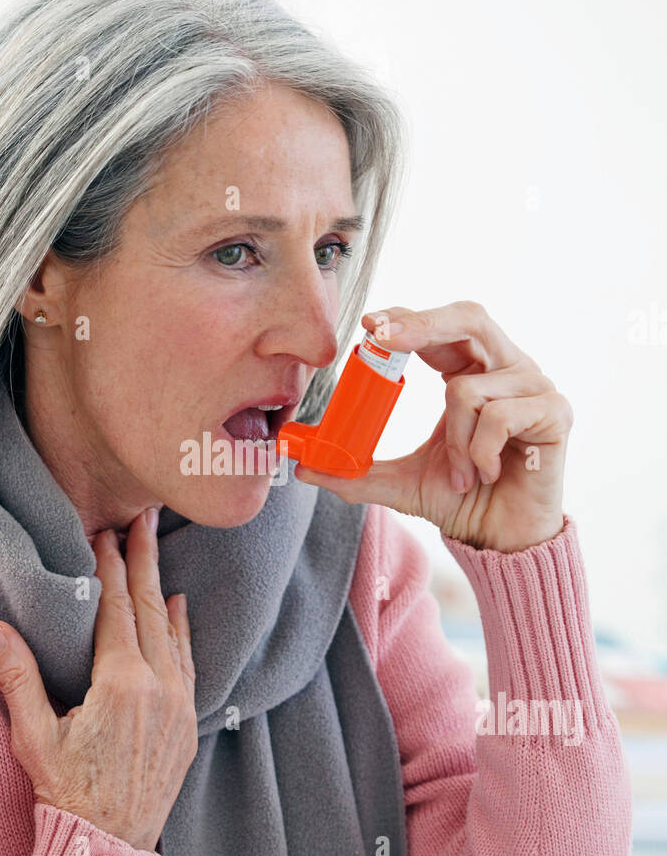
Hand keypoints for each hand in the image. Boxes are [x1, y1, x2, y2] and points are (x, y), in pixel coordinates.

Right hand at [0, 506, 197, 851]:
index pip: (115, 609)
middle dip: (144, 561)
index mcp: (121, 683)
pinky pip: (189, 662)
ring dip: (164, 588)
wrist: (108, 846)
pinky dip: (183, 631)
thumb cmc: (66, 792)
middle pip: (150, 608)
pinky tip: (180, 608)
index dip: (109, 569)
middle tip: (143, 519)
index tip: (104, 534)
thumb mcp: (34, 735)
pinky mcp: (188, 724)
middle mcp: (159, 687)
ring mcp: (179, 705)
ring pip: (173, 632)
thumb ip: (18, 676)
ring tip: (159, 550)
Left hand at [293, 302, 570, 551]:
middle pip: (468, 317)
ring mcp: (534, 385)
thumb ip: (353, 471)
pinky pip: (499, 416)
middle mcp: (505, 366)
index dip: (407, 318)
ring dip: (452, 440)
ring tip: (463, 474)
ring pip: (468, 388)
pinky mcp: (555, 411)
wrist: (501, 539)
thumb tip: (301, 464)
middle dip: (422, 324)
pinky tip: (487, 473)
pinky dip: (479, 451)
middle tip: (382, 337)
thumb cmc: (460, 499)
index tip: (369, 325)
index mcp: (470, 369)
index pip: (438, 326)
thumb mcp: (398, 482)